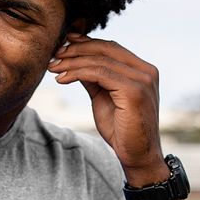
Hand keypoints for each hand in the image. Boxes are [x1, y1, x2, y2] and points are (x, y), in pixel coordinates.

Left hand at [48, 33, 167, 184]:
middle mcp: (146, 71)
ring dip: (72, 62)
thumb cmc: (121, 130)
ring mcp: (142, 80)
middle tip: (54, 54)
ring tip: (53, 67)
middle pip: (106, 49)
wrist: (137, 156)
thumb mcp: (103, 97)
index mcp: (143, 70)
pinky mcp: (134, 91)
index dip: (86, 43)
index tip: (64, 43)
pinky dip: (77, 73)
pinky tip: (62, 78)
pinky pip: (99, 74)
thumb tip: (74, 59)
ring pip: (100, 61)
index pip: (111, 47)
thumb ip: (94, 78)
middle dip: (76, 49)